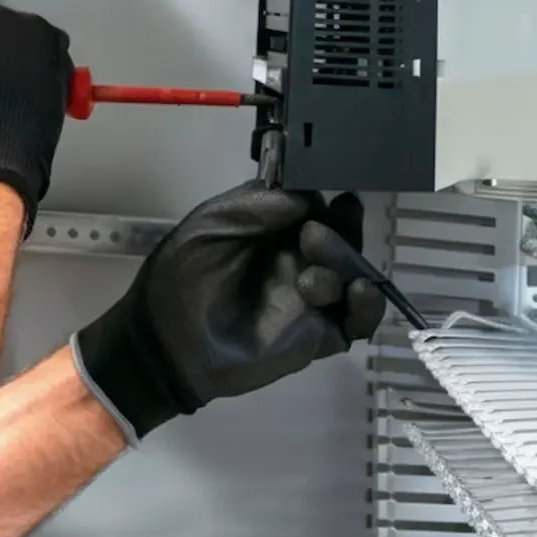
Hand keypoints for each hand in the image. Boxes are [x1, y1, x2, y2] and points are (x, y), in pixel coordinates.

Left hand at [72, 183, 385, 441]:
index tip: (332, 193)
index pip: (318, 206)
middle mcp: (298, 258)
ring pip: (354, 275)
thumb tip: (309, 196)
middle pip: (343, 238)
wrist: (167, 343)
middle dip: (339, 232)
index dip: (328, 199)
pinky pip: (359, 321)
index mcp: (274, 229)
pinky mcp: (319, 335)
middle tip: (311, 237)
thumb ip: (258, 203)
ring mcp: (311, 298)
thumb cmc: (182, 276)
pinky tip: (359, 293)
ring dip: (347, 266)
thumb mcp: (211, 224)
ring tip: (312, 278)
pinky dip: (370, 307)